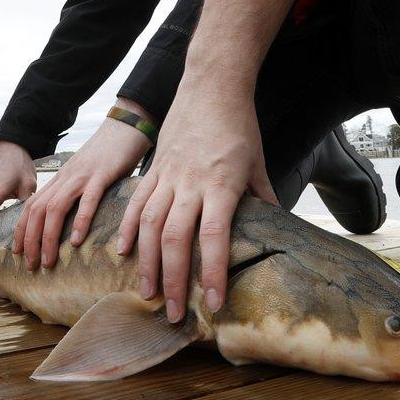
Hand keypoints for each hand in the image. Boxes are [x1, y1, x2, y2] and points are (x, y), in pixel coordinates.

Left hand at [13, 100, 153, 270]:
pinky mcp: (102, 174)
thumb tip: (72, 221)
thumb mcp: (86, 175)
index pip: (31, 207)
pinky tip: (77, 241)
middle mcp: (66, 178)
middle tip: (29, 265)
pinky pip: (87, 200)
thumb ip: (77, 194)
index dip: (22, 230)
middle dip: (30, 240)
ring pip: (55, 208)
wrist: (126, 127)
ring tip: (48, 261)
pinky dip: (80, 221)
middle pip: (37, 211)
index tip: (17, 252)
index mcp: (61, 180)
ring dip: (48, 237)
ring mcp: (82, 176)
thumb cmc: (109, 155)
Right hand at [116, 77, 277, 322]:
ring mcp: (167, 174)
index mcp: (221, 185)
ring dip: (146, 262)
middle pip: (175, 238)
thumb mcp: (258, 162)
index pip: (214, 238)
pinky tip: (122, 251)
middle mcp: (190, 183)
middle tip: (173, 314)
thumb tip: (278, 225)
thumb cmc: (239, 124)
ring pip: (148, 224)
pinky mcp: (153, 167)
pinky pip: (134, 201)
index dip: (211, 273)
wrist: (211, 84)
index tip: (212, 303)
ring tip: (147, 293)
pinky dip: (126, 228)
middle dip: (173, 280)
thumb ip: (264, 197)